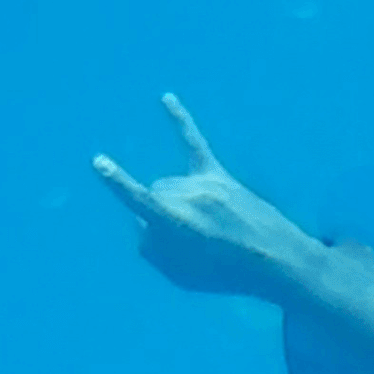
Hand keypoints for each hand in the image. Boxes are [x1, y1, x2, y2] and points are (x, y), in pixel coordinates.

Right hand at [92, 94, 317, 301]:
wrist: (274, 258)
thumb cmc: (224, 272)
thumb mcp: (180, 275)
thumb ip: (151, 248)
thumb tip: (143, 220)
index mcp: (178, 221)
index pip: (139, 198)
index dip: (117, 181)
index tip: (99, 161)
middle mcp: (190, 195)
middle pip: (153, 197)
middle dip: (161, 221)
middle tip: (193, 246)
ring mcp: (204, 182)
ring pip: (168, 187)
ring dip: (176, 205)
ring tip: (205, 230)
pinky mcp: (218, 176)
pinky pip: (193, 142)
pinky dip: (178, 119)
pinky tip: (165, 98)